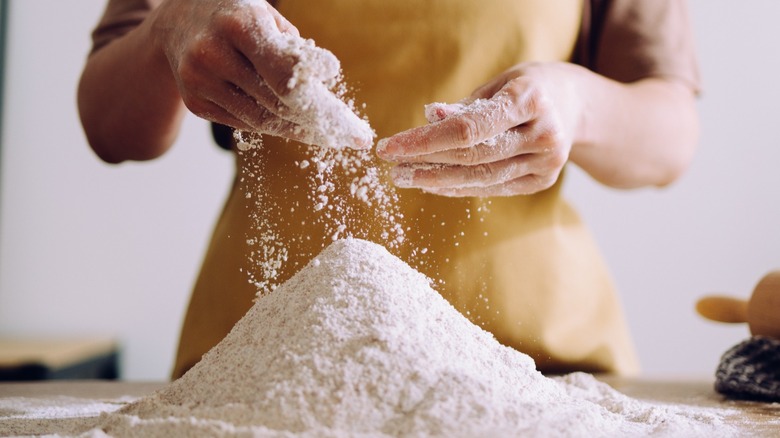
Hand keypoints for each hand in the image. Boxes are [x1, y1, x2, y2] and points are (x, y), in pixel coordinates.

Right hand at [151, 0, 370, 148]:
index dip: (317, 96)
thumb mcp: (269, 18)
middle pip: (278, 102)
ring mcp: (199, 81)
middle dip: (320, 121)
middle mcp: (213, 54)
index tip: (346, 117)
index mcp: (238, 24)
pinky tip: (295, 126)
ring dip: (301, 130)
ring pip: (263, 120)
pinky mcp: (196, 103)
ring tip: (330, 137)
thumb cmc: (240, 18)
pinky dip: (273, 125)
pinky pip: (245, 124)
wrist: (179, 23)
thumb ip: (296, 50)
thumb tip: (324, 81)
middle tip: (353, 135)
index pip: (284, 72)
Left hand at [376, 62, 584, 195]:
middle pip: (472, 156)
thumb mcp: (498, 84)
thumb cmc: (528, 88)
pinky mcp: (542, 181)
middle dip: (425, 162)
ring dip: (437, 180)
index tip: (390, 146)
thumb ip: (465, 106)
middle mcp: (543, 134)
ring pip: (481, 178)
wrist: (576, 106)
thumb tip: (429, 118)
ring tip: (406, 177)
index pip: (468, 128)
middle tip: (392, 166)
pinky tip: (433, 184)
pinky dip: (459, 187)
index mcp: (531, 99)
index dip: (425, 141)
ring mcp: (546, 162)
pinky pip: (492, 188)